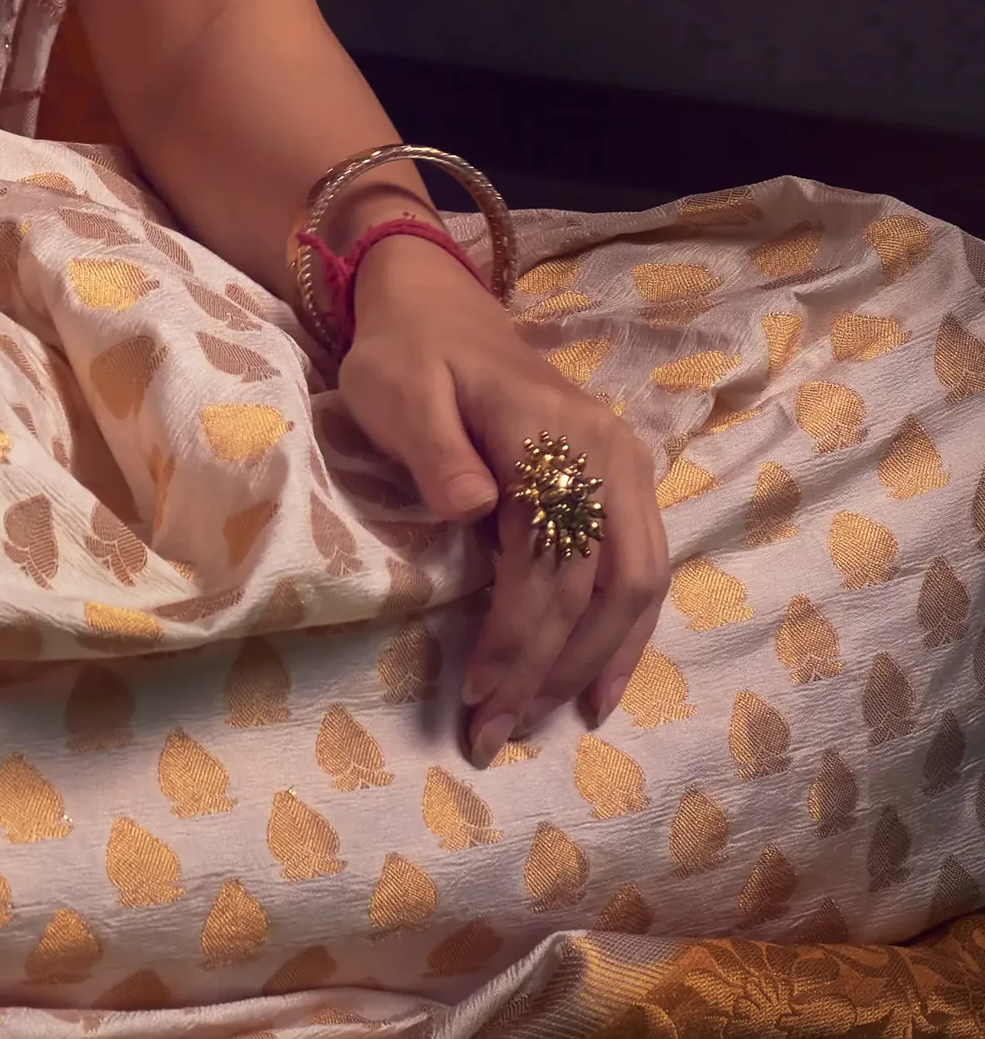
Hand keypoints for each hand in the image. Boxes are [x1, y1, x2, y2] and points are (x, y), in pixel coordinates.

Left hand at [335, 239, 668, 761]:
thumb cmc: (408, 355)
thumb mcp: (395, 387)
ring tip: (541, 722)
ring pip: (635, 586)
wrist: (441, 307)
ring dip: (593, 663)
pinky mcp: (624, 482)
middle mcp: (605, 452)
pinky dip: (624, 637)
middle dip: (551, 667)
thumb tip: (472, 507)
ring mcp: (624, 467)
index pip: (548, 558)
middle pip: (599, 583)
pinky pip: (643, 571)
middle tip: (499, 730)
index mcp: (549, 431)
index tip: (475, 695)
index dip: (518, 634)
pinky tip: (597, 689)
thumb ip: (432, 445)